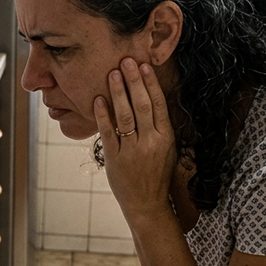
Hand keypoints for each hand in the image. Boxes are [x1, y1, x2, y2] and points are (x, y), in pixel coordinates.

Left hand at [94, 58, 177, 224]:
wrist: (148, 205)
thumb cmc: (157, 175)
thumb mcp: (167, 150)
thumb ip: (160, 126)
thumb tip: (152, 98)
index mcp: (165, 138)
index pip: (158, 104)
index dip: (150, 84)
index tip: (144, 66)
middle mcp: (150, 142)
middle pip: (141, 105)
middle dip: (133, 81)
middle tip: (126, 60)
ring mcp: (131, 151)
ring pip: (125, 115)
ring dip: (118, 92)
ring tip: (112, 73)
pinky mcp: (114, 159)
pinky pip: (108, 132)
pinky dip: (103, 115)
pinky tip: (98, 99)